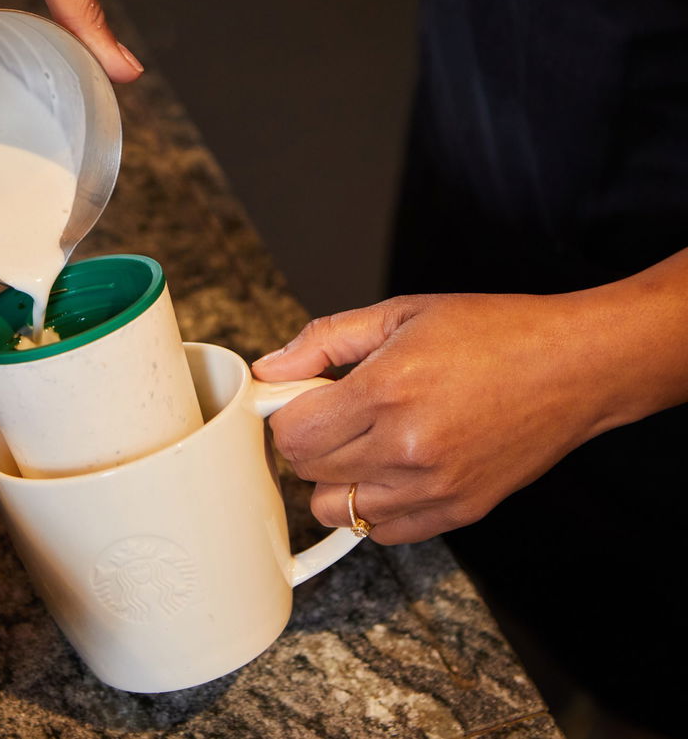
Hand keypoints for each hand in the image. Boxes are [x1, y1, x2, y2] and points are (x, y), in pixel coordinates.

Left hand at [251, 277, 687, 543]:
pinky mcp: (459, 511)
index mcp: (387, 390)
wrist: (577, 366)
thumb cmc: (495, 334)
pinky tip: (393, 468)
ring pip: (335, 508)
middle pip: (307, 471)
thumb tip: (269, 368)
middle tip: (337, 412)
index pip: (292, 433)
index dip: (286, 413)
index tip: (301, 399)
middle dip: (309, 440)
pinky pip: (382, 531)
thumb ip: (324, 341)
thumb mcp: (400, 315)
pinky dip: (374, 505)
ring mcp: (434, 486)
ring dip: (336, 478)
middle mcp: (407, 446)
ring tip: (365, 441)